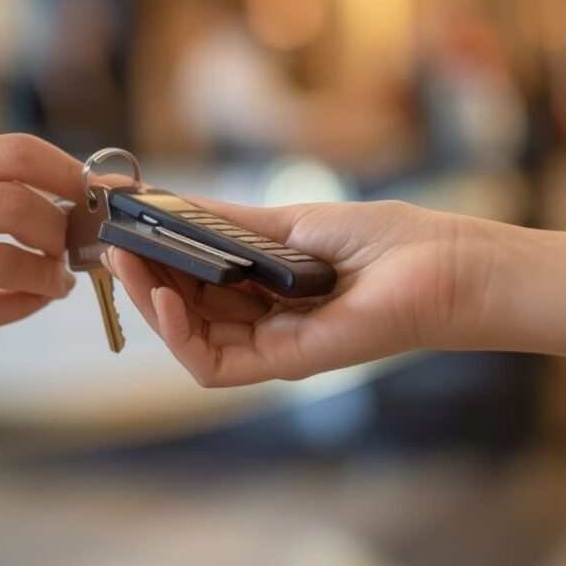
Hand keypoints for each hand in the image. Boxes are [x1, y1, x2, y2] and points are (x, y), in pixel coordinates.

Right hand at [0, 134, 81, 410]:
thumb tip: (81, 190)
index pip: (13, 152)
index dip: (69, 173)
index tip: (97, 194)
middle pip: (18, 205)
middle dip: (62, 230)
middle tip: (74, 247)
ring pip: (8, 264)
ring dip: (49, 276)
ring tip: (56, 281)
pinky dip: (25, 306)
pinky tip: (31, 301)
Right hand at [105, 199, 565, 387]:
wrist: (450, 267)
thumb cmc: (392, 242)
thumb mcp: (296, 219)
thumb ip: (232, 220)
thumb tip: (175, 200)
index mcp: (270, 288)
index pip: (197, 282)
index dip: (159, 260)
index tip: (130, 229)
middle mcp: (266, 321)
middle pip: (185, 310)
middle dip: (144, 279)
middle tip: (115, 246)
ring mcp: (274, 346)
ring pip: (190, 339)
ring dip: (151, 304)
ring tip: (129, 265)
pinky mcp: (286, 364)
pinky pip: (213, 364)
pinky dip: (180, 336)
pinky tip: (167, 298)